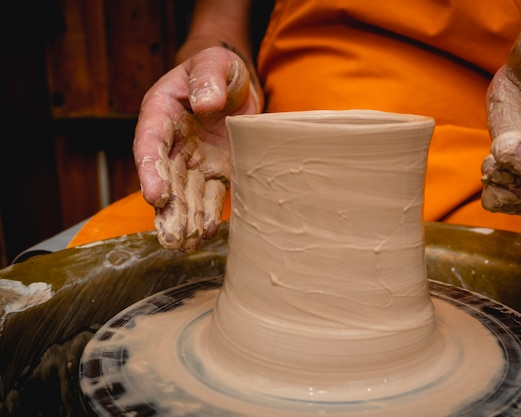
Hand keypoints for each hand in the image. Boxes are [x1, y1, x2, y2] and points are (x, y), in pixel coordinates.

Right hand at [133, 47, 260, 251]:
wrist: (235, 84)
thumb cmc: (218, 69)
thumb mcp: (213, 61)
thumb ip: (208, 77)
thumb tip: (206, 103)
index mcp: (161, 113)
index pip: (150, 144)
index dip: (150, 171)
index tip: (155, 195)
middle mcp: (172, 143)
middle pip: (166, 179)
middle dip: (167, 210)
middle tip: (170, 238)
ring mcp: (193, 161)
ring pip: (185, 194)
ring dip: (185, 220)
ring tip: (186, 244)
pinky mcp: (215, 172)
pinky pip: (210, 196)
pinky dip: (208, 215)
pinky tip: (207, 233)